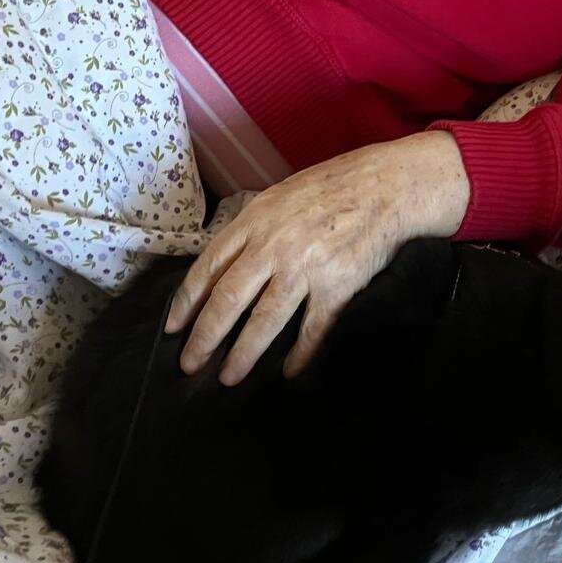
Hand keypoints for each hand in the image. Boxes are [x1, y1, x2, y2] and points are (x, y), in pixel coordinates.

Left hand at [165, 131, 469, 384]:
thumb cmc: (335, 185)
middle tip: (190, 364)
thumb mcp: (281, 195)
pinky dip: (300, 354)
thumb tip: (226, 263)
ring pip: (265, 320)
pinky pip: (313, 329)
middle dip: (205, 337)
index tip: (174, 328)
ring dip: (244, 353)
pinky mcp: (338, 286)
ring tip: (230, 377)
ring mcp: (307, 267)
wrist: (388, 185)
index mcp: (256, 220)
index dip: (187, 301)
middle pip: (228, 299)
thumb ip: (253, 227)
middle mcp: (275, 246)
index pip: (208, 267)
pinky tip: (289, 372)